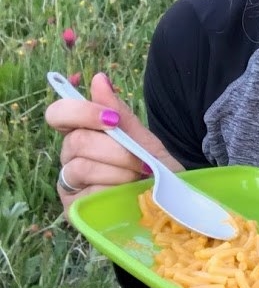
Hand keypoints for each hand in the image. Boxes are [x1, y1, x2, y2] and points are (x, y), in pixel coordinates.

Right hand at [45, 72, 182, 216]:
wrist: (170, 204)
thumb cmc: (154, 170)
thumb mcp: (144, 140)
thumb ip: (120, 113)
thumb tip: (98, 78)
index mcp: (83, 134)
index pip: (58, 114)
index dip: (80, 112)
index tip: (112, 120)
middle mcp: (70, 157)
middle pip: (77, 141)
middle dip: (116, 149)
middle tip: (141, 161)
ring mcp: (69, 185)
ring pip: (81, 167)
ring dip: (118, 172)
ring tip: (138, 179)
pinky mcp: (73, 210)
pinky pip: (87, 193)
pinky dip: (113, 193)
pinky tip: (126, 196)